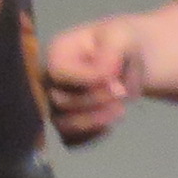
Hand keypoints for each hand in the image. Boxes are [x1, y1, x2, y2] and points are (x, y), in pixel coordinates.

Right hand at [41, 13, 149, 143]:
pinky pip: (70, 140)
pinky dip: (91, 137)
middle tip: (123, 94)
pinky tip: (109, 126)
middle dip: (95, 100)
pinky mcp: (66, 123)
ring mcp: (55, 104)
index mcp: (56, 52)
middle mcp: (48, 79)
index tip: (116, 81)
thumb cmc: (121, 45)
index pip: (59, 71)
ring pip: (63, 124)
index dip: (88, 80)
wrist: (129, 60)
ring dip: (94, 121)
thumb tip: (105, 78)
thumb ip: (111, 54)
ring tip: (120, 110)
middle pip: (60, 101)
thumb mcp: (122, 37)